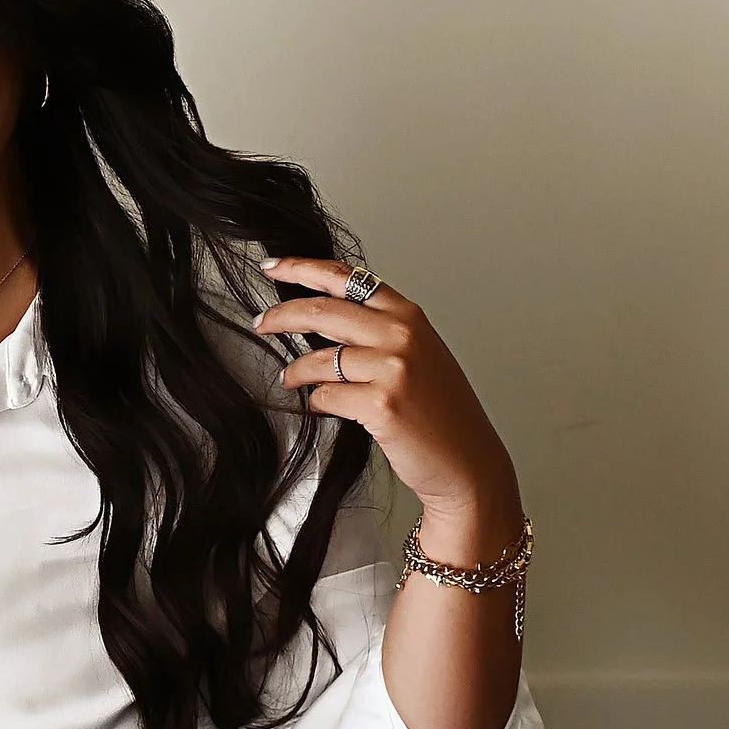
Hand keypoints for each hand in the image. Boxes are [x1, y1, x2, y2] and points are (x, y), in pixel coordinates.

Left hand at [254, 258, 521, 553]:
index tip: (273, 267)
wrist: (467, 461)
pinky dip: (315, 402)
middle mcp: (401, 335)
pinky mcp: (380, 404)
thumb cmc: (442, 411)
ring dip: (295, 372)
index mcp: (408, 315)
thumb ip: (377, 329)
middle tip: (261, 324)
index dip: (302, 268)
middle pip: (322, 311)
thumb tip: (321, 316)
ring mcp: (392, 369)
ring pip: (318, 359)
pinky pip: (325, 396)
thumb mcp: (418, 353)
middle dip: (280, 316)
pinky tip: (320, 406)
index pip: (346, 277)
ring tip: (290, 380)